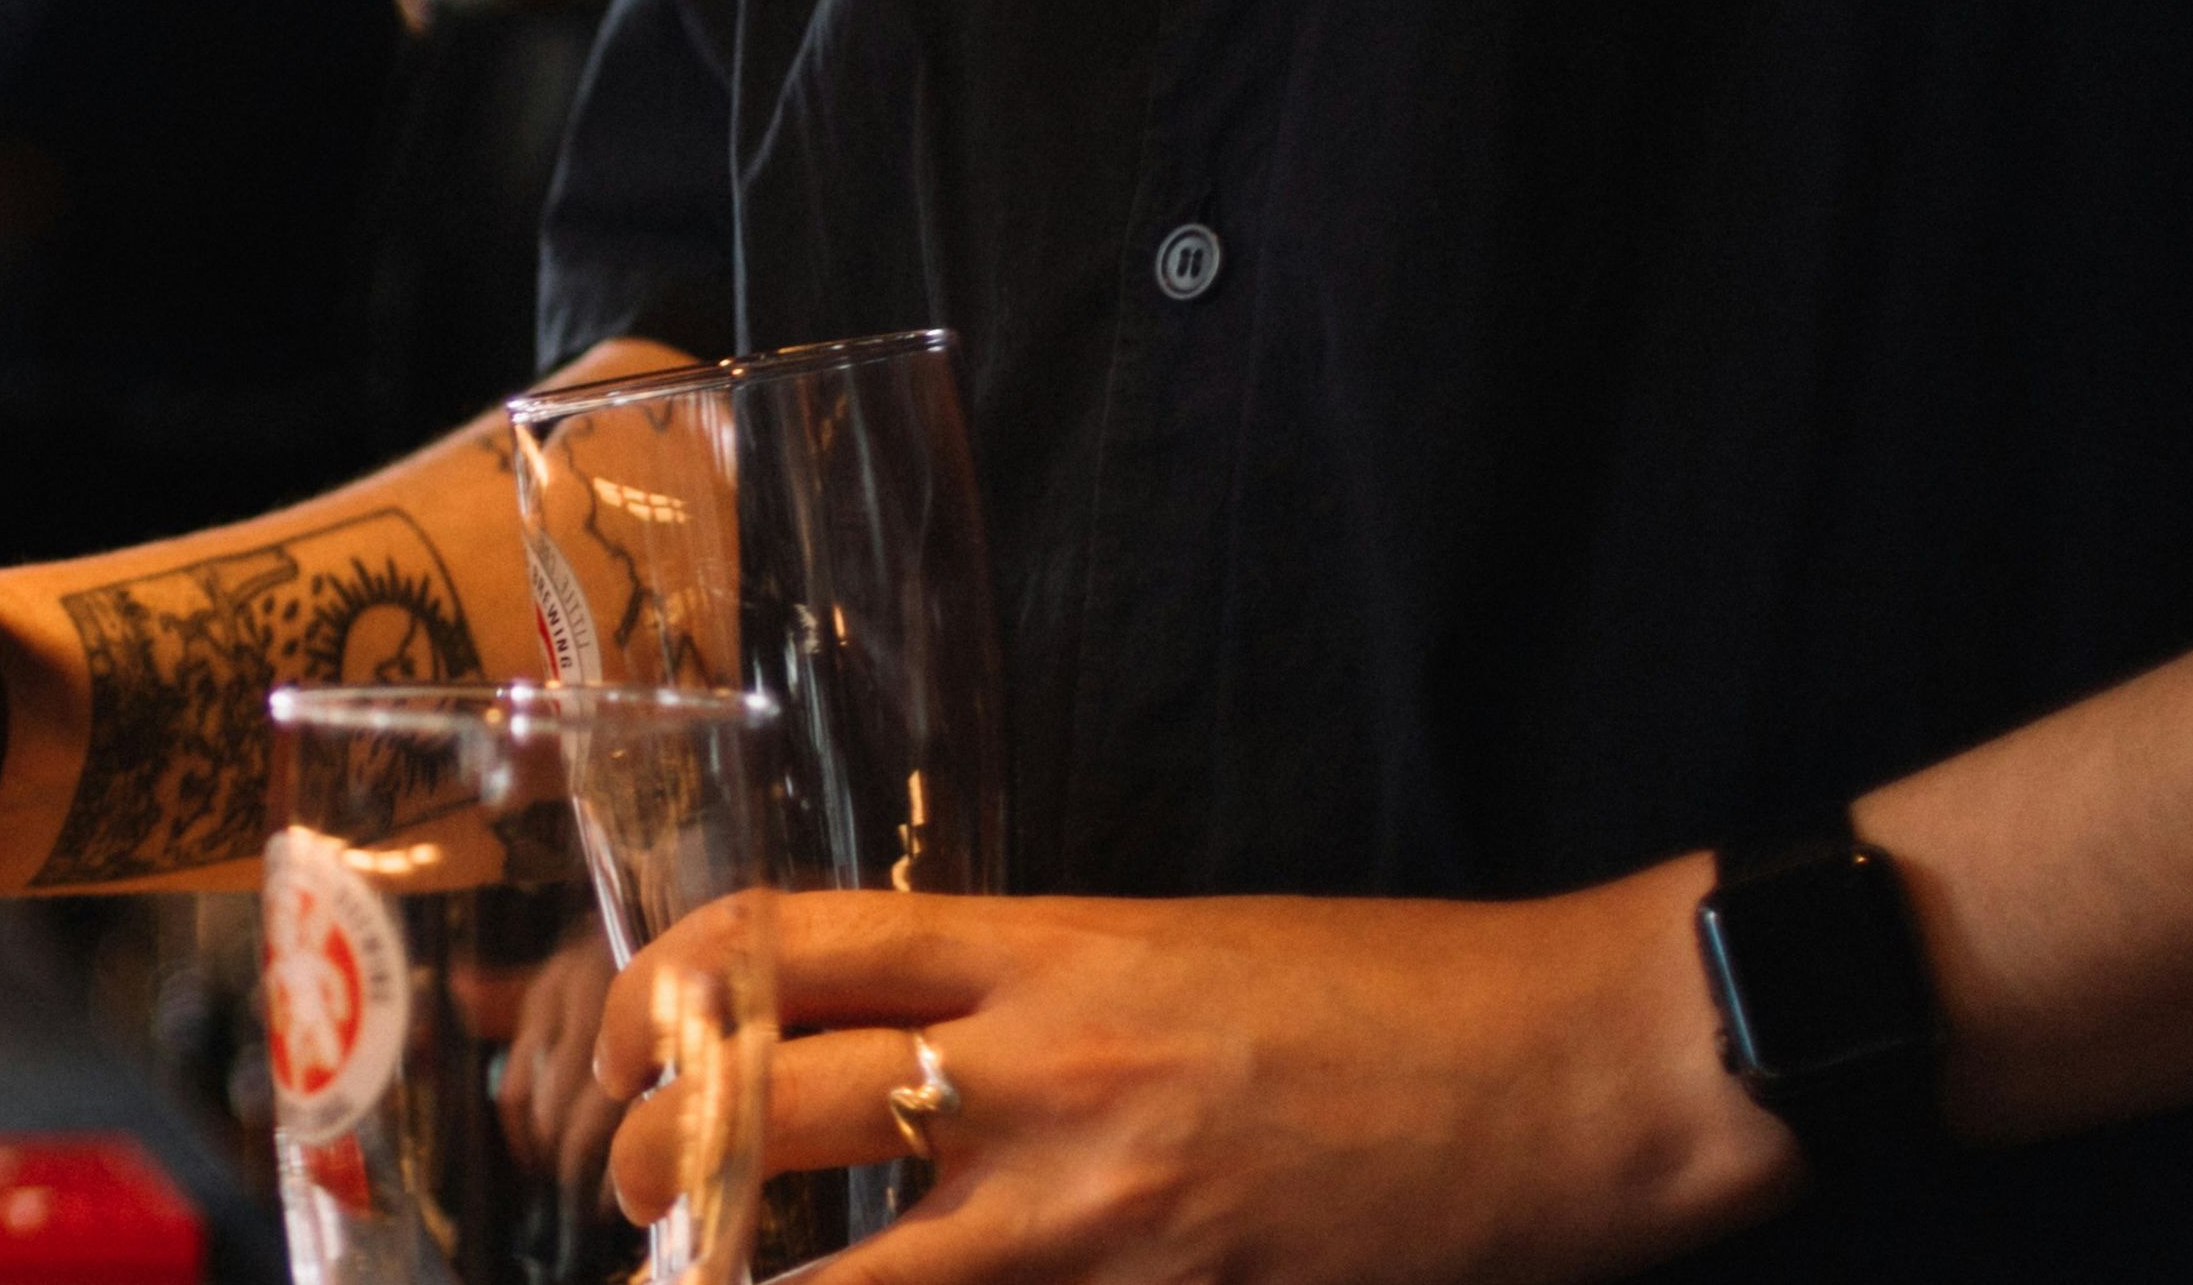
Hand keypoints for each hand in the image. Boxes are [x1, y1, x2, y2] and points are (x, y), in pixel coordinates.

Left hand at [595, 872, 1796, 1282]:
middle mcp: (1040, 1071)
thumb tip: (867, 1045)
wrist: (1580, 1070)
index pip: (773, 944)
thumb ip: (1013, 996)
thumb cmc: (1385, 999)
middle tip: (635, 1200)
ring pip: (844, 1276)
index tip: (615, 1055)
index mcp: (1037, 951)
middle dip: (654, 1167)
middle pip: (756, 1107)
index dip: (655, 1000)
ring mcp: (1099, 1210)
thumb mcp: (1166, 949)